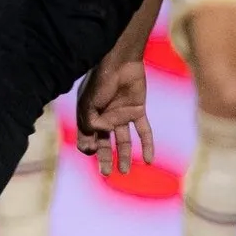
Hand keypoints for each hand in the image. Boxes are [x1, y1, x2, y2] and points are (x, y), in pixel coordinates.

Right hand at [75, 58, 152, 176]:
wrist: (120, 62)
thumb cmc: (99, 80)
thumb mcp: (88, 103)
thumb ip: (91, 122)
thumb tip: (101, 136)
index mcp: (88, 114)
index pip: (86, 136)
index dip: (87, 147)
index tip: (90, 151)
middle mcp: (104, 117)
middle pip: (104, 142)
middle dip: (103, 158)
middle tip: (106, 173)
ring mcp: (121, 115)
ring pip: (122, 140)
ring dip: (123, 156)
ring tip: (123, 172)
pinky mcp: (137, 111)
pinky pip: (144, 131)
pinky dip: (147, 145)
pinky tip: (149, 160)